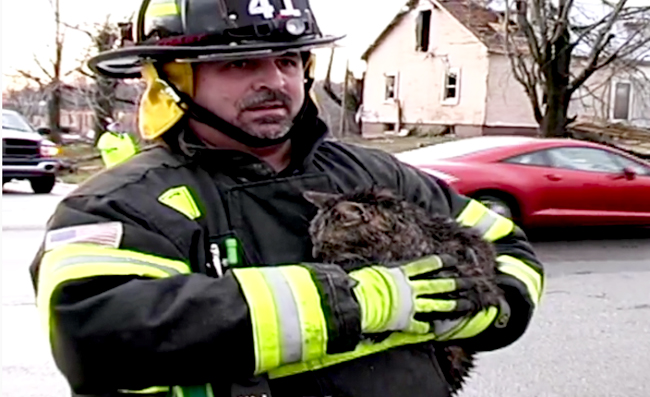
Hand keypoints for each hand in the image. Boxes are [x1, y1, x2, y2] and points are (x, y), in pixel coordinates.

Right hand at [349, 255, 475, 333]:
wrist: (357, 303)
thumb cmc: (360, 284)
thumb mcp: (375, 270)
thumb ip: (387, 271)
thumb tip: (389, 270)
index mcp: (401, 274)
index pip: (426, 265)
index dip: (440, 262)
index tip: (453, 260)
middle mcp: (410, 289)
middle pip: (438, 285)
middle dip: (456, 283)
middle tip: (471, 282)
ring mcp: (410, 306)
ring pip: (437, 304)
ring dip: (454, 305)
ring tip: (467, 304)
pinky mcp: (406, 322)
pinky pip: (421, 326)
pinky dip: (429, 328)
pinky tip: (436, 331)